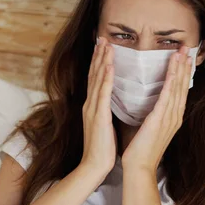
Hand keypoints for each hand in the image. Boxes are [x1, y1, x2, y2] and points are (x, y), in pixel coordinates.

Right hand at [80, 36, 117, 175]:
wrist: (94, 166)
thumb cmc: (102, 149)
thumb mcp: (104, 125)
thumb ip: (106, 112)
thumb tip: (113, 102)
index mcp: (94, 107)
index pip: (96, 80)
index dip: (99, 62)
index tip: (104, 47)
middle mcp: (91, 105)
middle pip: (94, 75)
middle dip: (99, 55)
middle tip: (103, 37)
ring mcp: (93, 110)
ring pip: (97, 80)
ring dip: (101, 60)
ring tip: (106, 44)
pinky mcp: (98, 117)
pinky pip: (103, 94)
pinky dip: (105, 78)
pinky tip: (108, 66)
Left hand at [121, 45, 190, 174]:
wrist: (139, 168)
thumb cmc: (139, 150)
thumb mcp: (145, 126)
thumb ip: (147, 113)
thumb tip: (140, 99)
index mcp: (171, 118)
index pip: (179, 91)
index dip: (182, 74)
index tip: (183, 58)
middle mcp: (174, 116)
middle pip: (183, 86)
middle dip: (185, 66)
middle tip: (187, 48)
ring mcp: (170, 118)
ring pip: (178, 87)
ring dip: (180, 68)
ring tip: (182, 51)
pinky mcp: (161, 119)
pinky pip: (168, 95)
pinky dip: (172, 79)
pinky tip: (174, 67)